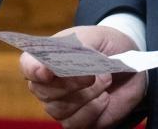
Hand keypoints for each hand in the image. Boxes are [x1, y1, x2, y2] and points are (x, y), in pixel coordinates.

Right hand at [20, 25, 146, 128]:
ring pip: (60, 110)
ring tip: (106, 80)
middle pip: (43, 91)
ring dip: (87, 95)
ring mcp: (59, 105)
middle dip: (70, 83)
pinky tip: (105, 97)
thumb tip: (73, 60)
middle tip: (92, 74)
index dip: (34, 69)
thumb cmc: (106, 47)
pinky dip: (94, 110)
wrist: (129, 65)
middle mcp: (47, 84)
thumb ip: (81, 45)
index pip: (28, 65)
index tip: (47, 71)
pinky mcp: (75, 121)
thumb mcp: (96, 37)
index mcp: (47, 57)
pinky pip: (75, 123)